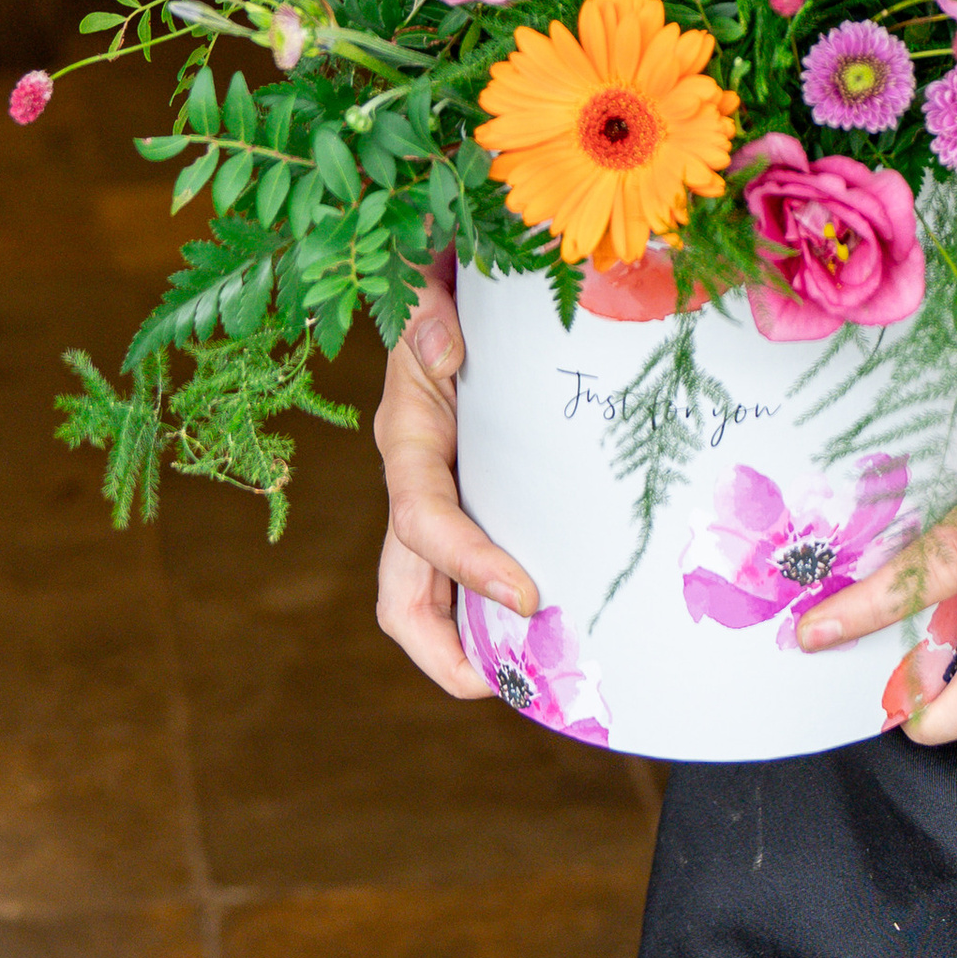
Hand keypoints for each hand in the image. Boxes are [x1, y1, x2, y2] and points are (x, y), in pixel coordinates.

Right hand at [373, 260, 536, 700]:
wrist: (441, 270)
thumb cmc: (439, 280)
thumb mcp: (427, 286)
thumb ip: (429, 313)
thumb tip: (447, 354)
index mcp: (408, 437)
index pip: (423, 521)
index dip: (468, 564)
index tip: (529, 595)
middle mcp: (415, 479)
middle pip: (402, 596)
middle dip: (445, 656)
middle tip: (516, 687)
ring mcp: (439, 492)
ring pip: (432, 596)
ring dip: (473, 647)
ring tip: (544, 675)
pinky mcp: (470, 492)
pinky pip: (470, 570)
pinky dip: (495, 609)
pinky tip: (554, 621)